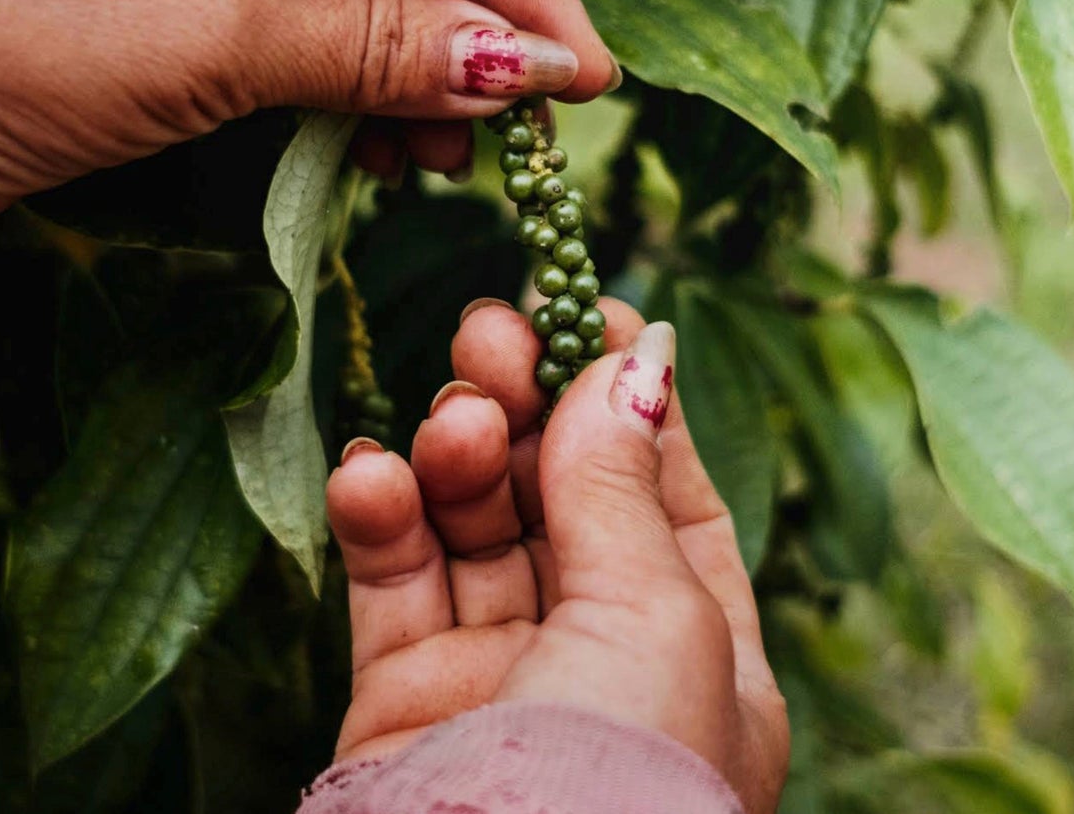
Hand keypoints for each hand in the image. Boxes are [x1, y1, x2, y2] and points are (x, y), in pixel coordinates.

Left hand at [0, 0, 615, 249]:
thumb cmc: (5, 35)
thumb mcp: (214, 35)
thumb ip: (379, 44)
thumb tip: (529, 66)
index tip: (588, 69)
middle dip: (468, 26)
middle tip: (541, 119)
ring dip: (417, 67)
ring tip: (467, 147)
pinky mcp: (174, 2)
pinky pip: (301, 35)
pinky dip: (354, 90)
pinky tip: (395, 143)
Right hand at [325, 299, 789, 813]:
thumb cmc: (622, 783)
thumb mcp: (658, 615)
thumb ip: (622, 482)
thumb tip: (636, 355)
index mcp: (702, 656)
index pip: (665, 492)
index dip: (625, 397)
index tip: (586, 307)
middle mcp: (600, 664)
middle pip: (560, 496)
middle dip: (528, 407)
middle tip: (493, 332)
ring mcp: (496, 682)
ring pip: (470, 528)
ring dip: (455, 453)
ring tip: (451, 418)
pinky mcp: (399, 704)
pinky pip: (389, 582)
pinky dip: (376, 514)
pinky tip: (370, 471)